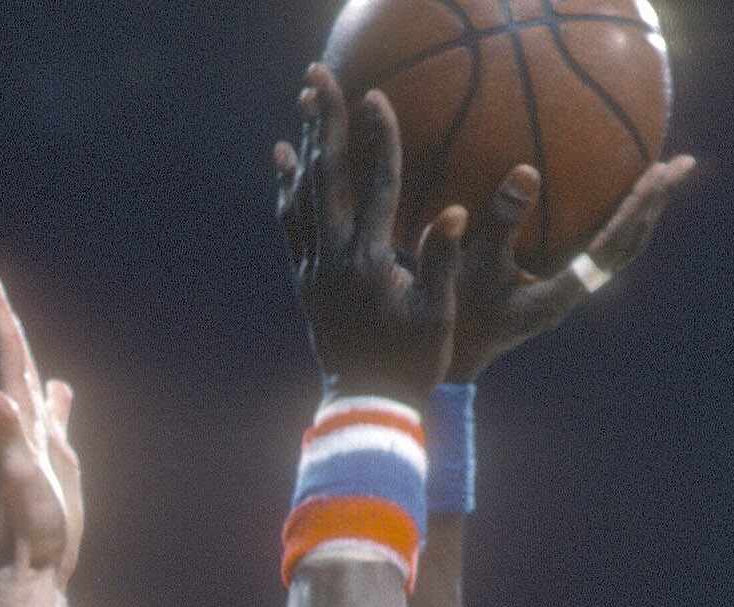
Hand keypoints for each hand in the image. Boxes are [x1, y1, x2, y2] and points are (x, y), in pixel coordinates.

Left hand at [0, 262, 83, 583]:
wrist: (32, 564)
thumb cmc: (26, 522)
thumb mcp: (16, 469)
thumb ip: (2, 427)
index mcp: (13, 415)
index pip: (3, 349)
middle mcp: (22, 421)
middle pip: (11, 355)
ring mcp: (38, 440)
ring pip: (31, 382)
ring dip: (22, 349)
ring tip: (12, 321)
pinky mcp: (55, 461)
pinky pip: (55, 418)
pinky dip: (56, 399)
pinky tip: (59, 391)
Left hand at [274, 65, 467, 406]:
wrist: (366, 406)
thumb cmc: (412, 364)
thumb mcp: (436, 318)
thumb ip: (440, 264)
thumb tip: (450, 213)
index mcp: (371, 262)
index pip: (377, 186)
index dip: (378, 139)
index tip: (376, 96)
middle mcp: (333, 258)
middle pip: (327, 176)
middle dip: (323, 121)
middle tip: (318, 74)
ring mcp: (313, 268)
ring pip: (303, 193)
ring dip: (304, 143)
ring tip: (303, 99)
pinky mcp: (304, 280)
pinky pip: (290, 223)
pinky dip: (287, 188)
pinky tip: (283, 160)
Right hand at [448, 155, 694, 380]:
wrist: (452, 358)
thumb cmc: (461, 311)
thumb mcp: (476, 263)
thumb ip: (502, 220)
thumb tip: (528, 169)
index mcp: (562, 293)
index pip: (615, 246)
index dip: (640, 208)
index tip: (661, 171)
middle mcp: (572, 296)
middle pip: (628, 248)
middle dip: (653, 206)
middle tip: (679, 164)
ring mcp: (565, 295)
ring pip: (615, 252)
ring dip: (636, 215)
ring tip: (653, 179)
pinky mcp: (553, 291)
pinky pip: (592, 251)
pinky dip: (607, 222)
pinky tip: (603, 201)